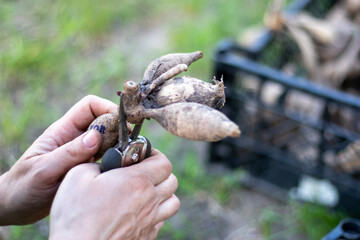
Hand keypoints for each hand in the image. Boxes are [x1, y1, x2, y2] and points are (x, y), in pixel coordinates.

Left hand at [0, 95, 117, 224]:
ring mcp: (83, 153)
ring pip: (109, 140)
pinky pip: (108, 158)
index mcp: (63, 130)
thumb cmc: (23, 186)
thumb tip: (96, 136)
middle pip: (104, 122)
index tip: (123, 123)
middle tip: (130, 144)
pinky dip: (117, 160)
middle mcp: (76, 138)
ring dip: (120, 145)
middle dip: (120, 128)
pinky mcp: (88, 167)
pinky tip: (121, 170)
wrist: (16, 206)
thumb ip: (70, 153)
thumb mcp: (44, 169)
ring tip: (128, 158)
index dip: (108, 108)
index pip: (90, 106)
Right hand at [49, 149, 178, 239]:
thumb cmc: (76, 215)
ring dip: (163, 193)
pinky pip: (160, 221)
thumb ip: (98, 163)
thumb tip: (106, 164)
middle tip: (143, 171)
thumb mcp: (78, 176)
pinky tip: (138, 211)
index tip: (142, 155)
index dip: (155, 155)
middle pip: (172, 181)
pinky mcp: (145, 237)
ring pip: (172, 203)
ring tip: (145, 191)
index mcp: (137, 182)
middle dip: (161, 172)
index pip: (164, 163)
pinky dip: (155, 213)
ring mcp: (149, 222)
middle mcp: (149, 202)